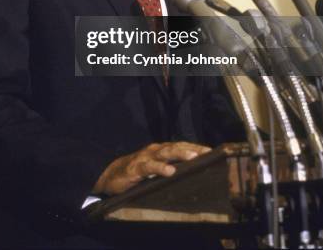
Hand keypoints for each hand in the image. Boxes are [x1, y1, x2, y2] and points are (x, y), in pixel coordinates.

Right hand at [93, 141, 210, 195]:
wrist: (110, 175)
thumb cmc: (137, 172)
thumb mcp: (155, 169)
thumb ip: (170, 167)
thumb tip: (192, 172)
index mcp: (161, 150)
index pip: (181, 146)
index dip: (196, 148)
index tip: (212, 151)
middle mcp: (155, 150)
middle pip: (176, 147)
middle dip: (192, 149)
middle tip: (207, 152)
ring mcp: (145, 157)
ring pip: (165, 153)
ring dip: (180, 154)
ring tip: (193, 157)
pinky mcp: (136, 168)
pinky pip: (149, 167)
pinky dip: (160, 168)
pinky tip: (169, 171)